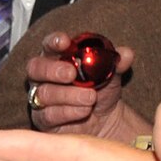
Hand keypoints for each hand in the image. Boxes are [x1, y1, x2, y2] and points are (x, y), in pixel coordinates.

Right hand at [24, 31, 138, 136]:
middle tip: (71, 74)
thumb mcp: (111, 74)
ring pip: (44, 93)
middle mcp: (43, 76)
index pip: (49, 45)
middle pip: (35, 68)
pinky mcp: (42, 119)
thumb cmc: (100, 90)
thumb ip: (116, 63)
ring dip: (68, 95)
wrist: (103, 119)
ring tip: (91, 98)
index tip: (65, 42)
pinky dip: (68, 112)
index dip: (53, 42)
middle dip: (53, 70)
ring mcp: (40, 98)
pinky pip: (48, 115)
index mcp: (57, 58)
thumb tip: (125, 54)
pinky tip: (84, 111)